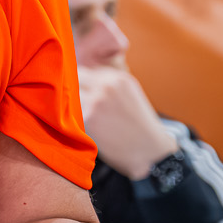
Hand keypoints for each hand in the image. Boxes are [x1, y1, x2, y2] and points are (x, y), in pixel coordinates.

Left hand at [77, 65, 177, 179]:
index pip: (87, 70)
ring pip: (71, 96)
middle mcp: (108, 86)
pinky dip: (73, 120)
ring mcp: (97, 101)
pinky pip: (71, 114)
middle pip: (76, 79)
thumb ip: (108, 85)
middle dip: (75, 91)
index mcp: (119, 78)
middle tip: (78, 105)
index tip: (81, 93)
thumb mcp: (130, 95)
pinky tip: (85, 128)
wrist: (151, 152)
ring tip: (83, 118)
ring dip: (72, 105)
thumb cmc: (139, 126)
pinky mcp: (88, 118)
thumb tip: (81, 80)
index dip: (82, 83)